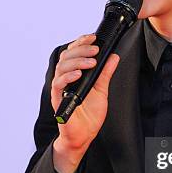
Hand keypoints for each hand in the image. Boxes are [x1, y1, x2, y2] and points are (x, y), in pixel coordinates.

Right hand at [51, 33, 119, 172]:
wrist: (83, 135)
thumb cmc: (89, 115)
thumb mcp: (101, 90)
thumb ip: (105, 73)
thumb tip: (113, 57)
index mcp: (74, 74)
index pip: (74, 52)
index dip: (81, 42)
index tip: (93, 37)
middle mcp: (65, 78)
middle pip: (66, 56)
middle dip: (81, 49)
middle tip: (95, 49)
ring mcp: (60, 88)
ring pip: (61, 67)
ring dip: (77, 61)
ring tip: (91, 62)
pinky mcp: (57, 98)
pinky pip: (58, 83)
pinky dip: (68, 76)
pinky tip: (79, 74)